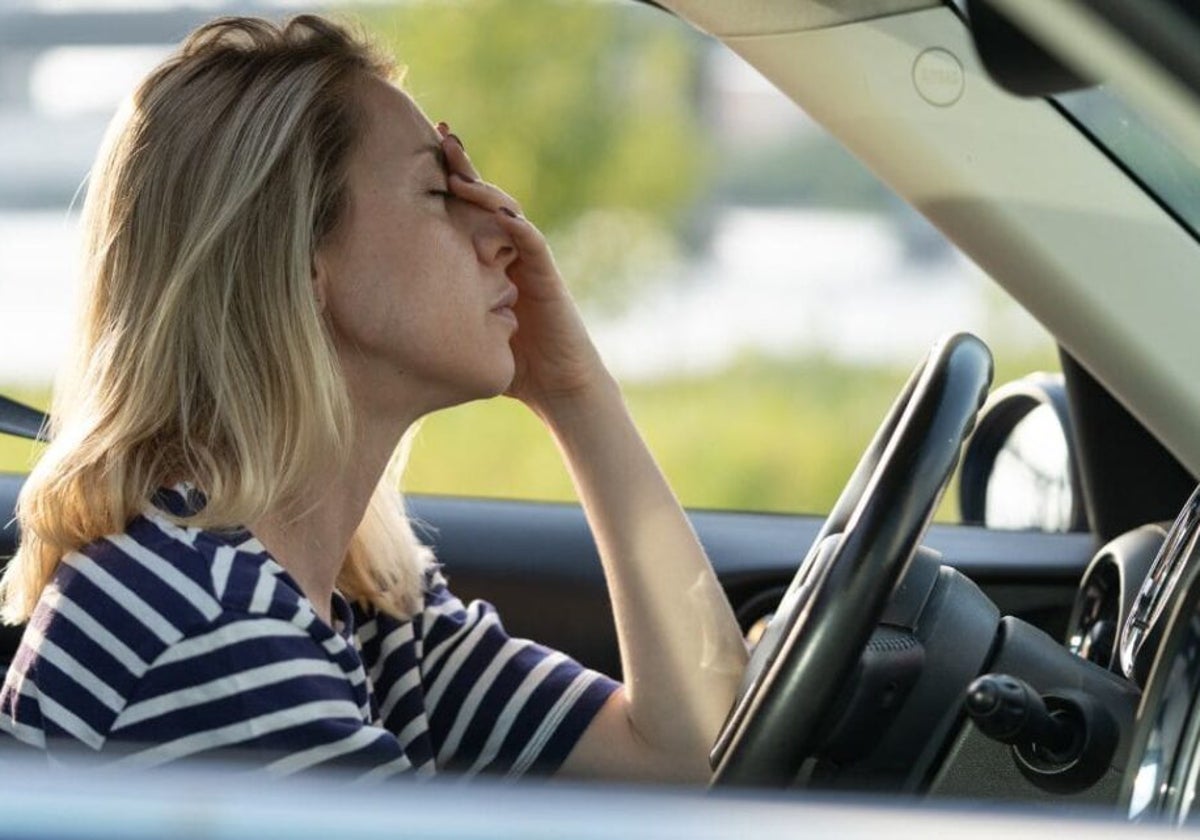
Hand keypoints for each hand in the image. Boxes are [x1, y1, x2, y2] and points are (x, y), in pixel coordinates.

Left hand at [438, 125, 616, 415]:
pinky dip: (515, 223)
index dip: (441, 179)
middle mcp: (506, 249)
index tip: (411, 149)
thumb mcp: (456, 330)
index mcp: (483, 257)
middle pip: (482, 197)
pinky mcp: (546, 274)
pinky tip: (496, 208)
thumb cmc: (507, 362)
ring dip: (483, 187)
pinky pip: (530, 240)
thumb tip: (369, 313)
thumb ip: (427, 314)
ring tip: (458, 164)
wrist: (557, 386)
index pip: (461, 209)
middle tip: (439, 132)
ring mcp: (527, 258)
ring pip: (505, 210)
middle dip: (462, 164)